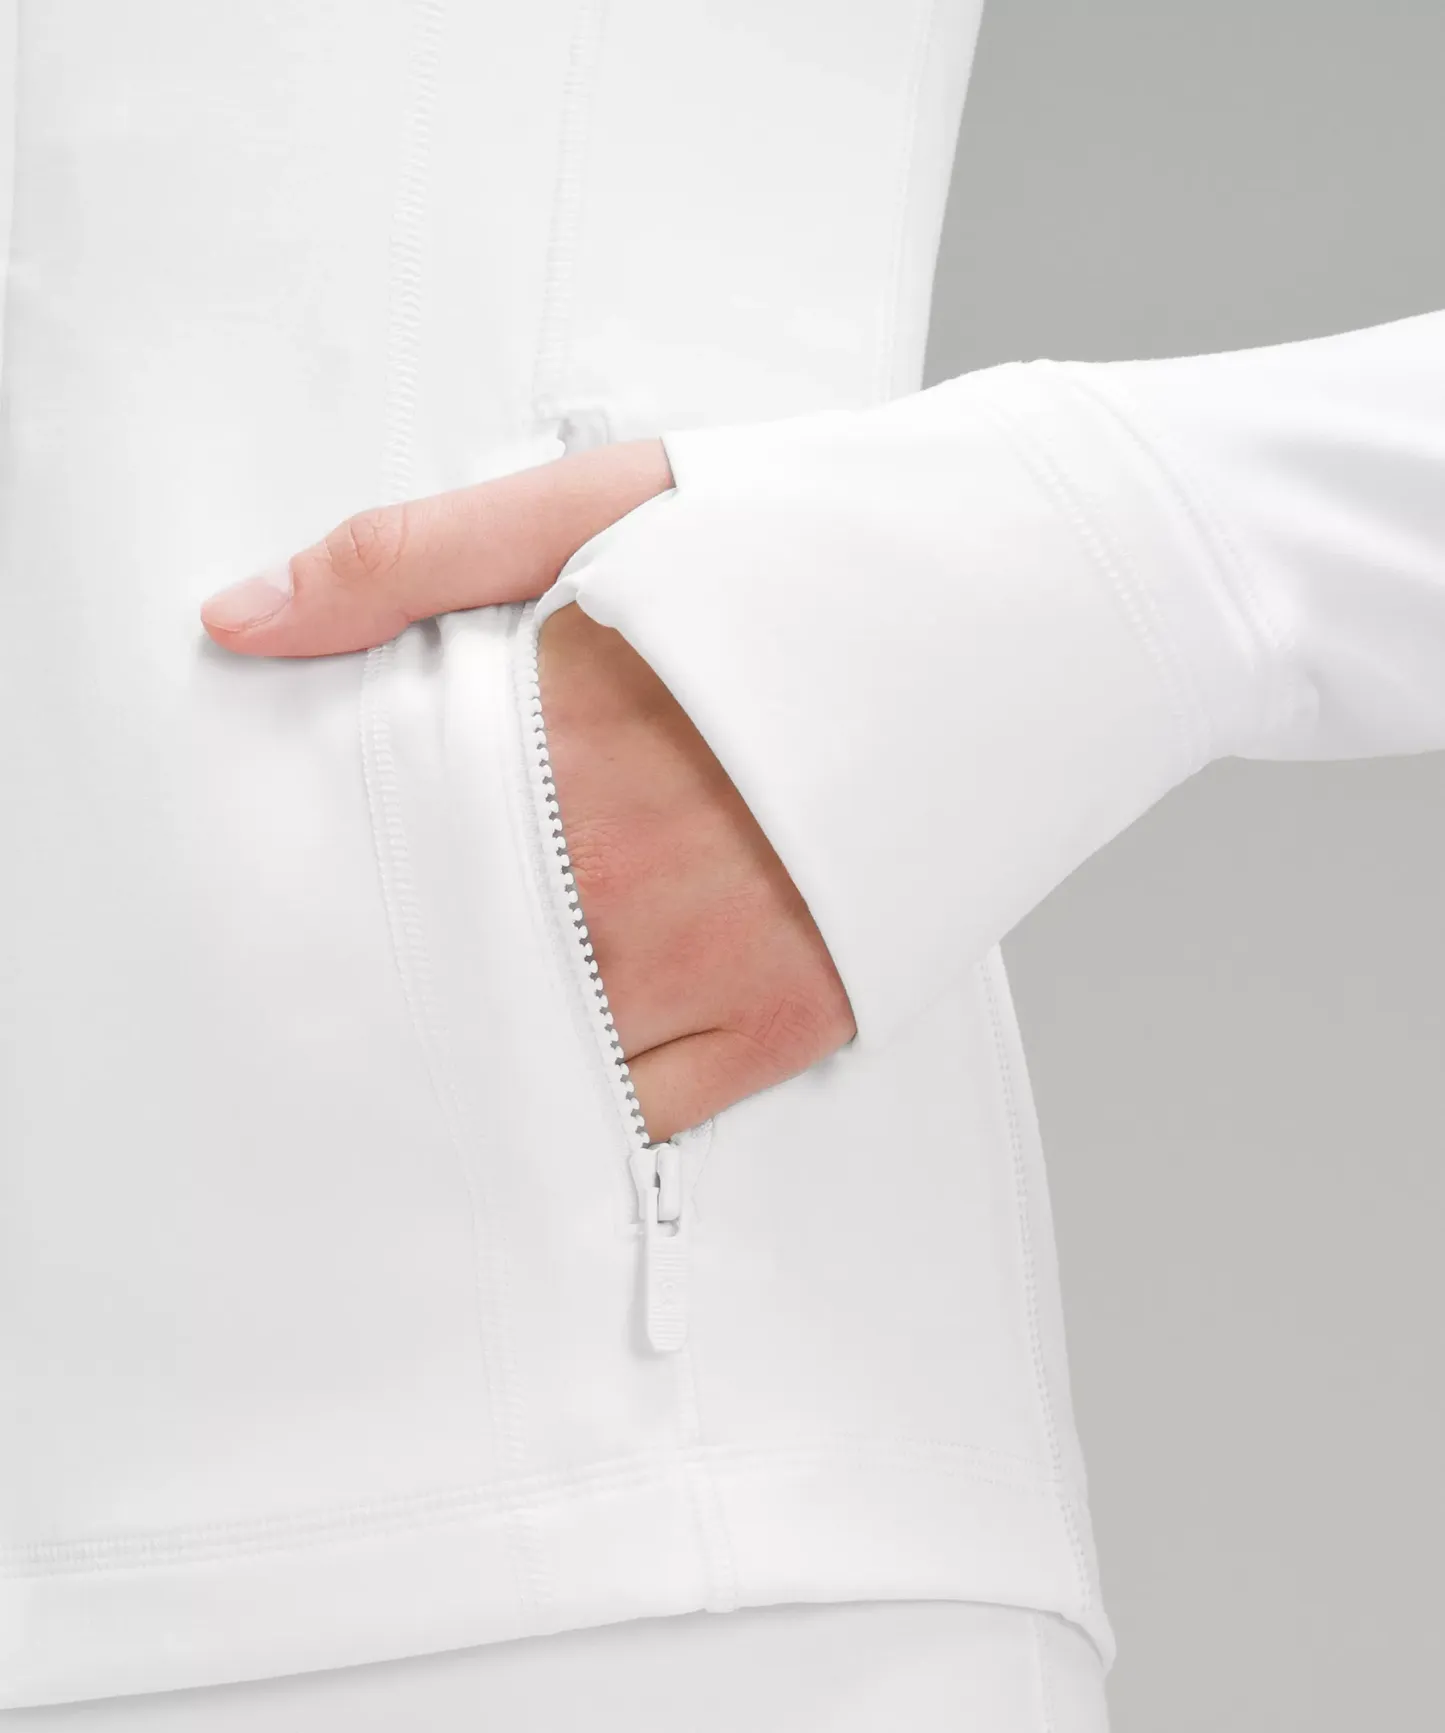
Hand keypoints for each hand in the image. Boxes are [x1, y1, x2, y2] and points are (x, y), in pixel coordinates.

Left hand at [201, 441, 855, 1137]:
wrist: (1033, 598)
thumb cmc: (821, 543)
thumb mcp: (604, 504)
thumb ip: (412, 558)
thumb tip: (239, 619)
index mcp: (564, 743)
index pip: (392, 851)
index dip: (330, 883)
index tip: (290, 899)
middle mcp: (635, 872)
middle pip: (454, 969)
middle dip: (395, 975)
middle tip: (327, 996)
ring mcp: (722, 957)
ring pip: (543, 1053)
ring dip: (488, 1042)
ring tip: (434, 1039)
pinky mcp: (796, 1013)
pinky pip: (652, 1110)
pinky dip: (593, 1099)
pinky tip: (558, 1068)